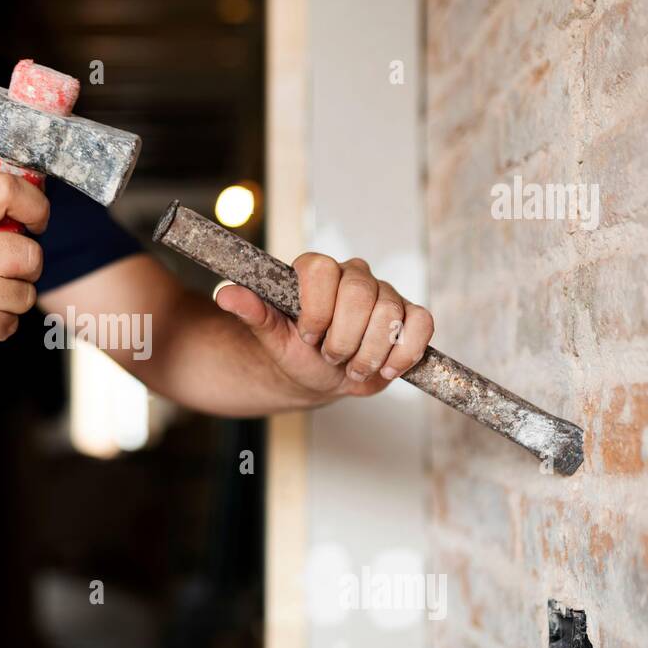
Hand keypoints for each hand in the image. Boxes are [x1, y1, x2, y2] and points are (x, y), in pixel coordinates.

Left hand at [215, 254, 433, 399]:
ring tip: (352, 367)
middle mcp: (353, 275)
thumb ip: (253, 312)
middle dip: (343, 337)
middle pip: (359, 293)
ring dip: (369, 351)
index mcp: (316, 272)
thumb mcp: (270, 336)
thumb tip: (225, 293)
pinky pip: (421, 324)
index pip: (321, 270)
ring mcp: (385, 294)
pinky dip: (405, 352)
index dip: (316, 308)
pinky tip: (386, 368)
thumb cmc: (293, 351)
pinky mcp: (410, 316)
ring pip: (390, 312)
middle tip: (331, 357)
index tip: (308, 336)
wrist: (316, 376)